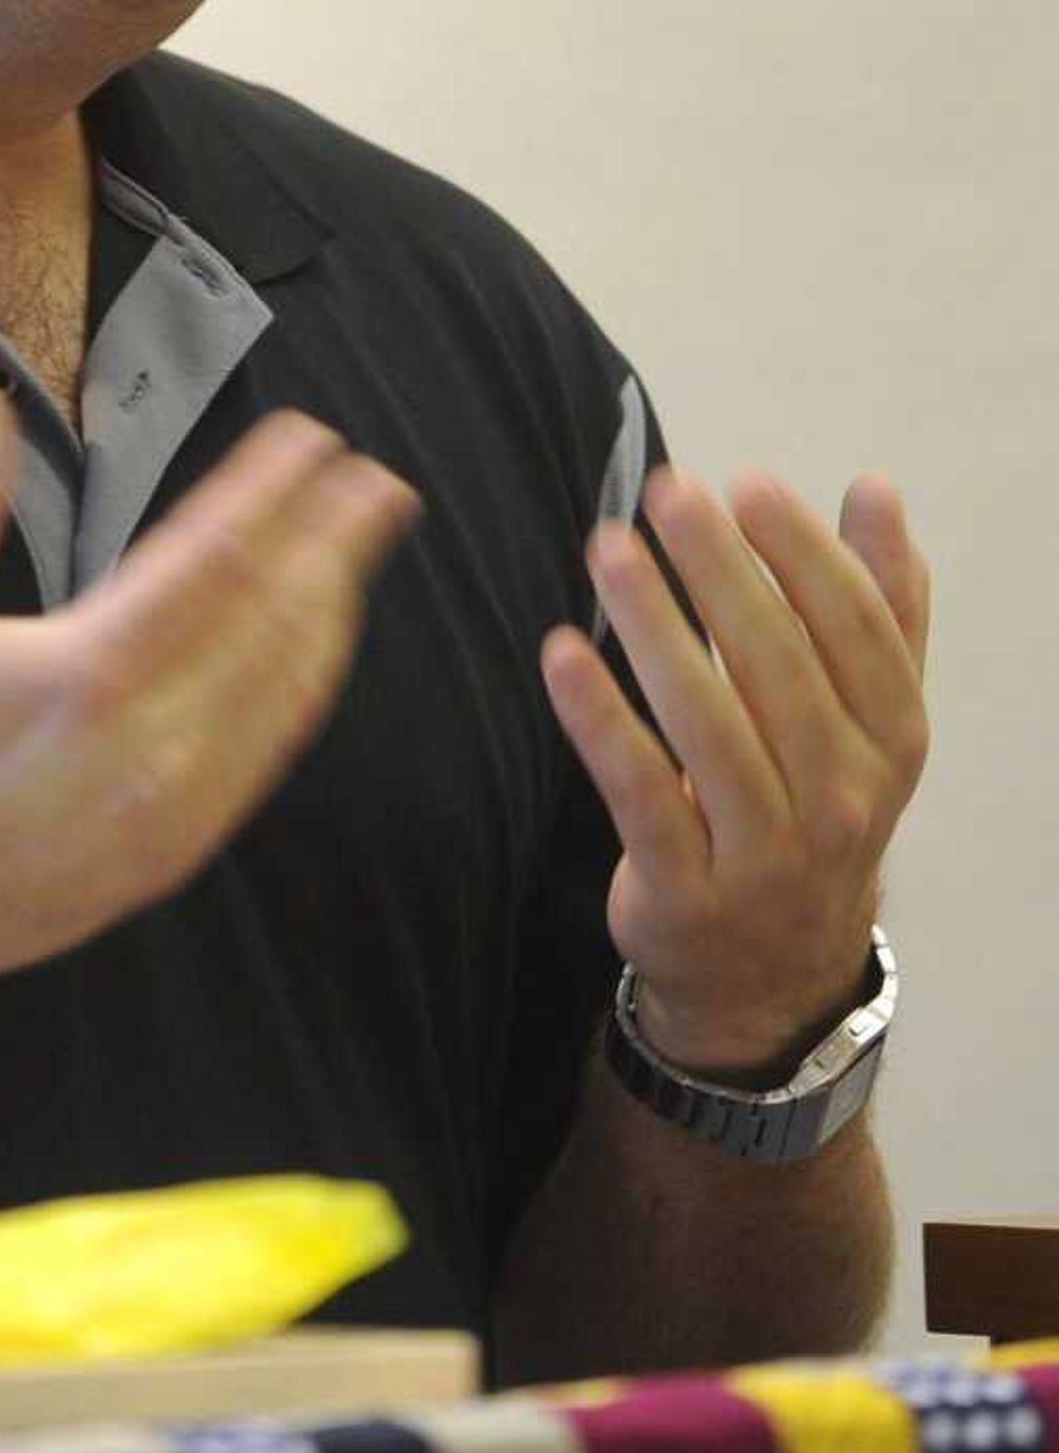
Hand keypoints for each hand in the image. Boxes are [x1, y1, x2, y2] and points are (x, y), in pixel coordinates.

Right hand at [0, 380, 419, 999]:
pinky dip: (302, 690)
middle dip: (332, 540)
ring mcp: (175, 805)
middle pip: (274, 617)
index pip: (214, 555)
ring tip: (358, 551)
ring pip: (284, 690)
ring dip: (330, 610)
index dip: (271, 490)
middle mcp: (152, 742)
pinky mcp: (176, 851)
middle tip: (376, 482)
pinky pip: (265, 756)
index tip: (310, 440)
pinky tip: (310, 656)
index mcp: (89, 672)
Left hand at [541, 465, 929, 1077]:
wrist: (771, 970)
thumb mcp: (866, 716)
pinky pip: (641, 795)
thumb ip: (880, 603)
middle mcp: (843, 799)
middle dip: (721, 572)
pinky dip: (601, 723)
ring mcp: (767, 854)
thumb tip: (877, 489)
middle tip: (667, 490)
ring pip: (709, 726)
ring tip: (608, 549)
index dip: (803, 553)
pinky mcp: (687, 892)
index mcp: (893, 741)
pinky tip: (560, 654)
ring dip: (655, 628)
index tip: (745, 482)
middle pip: (780, 667)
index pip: (857, 630)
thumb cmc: (813, 802)